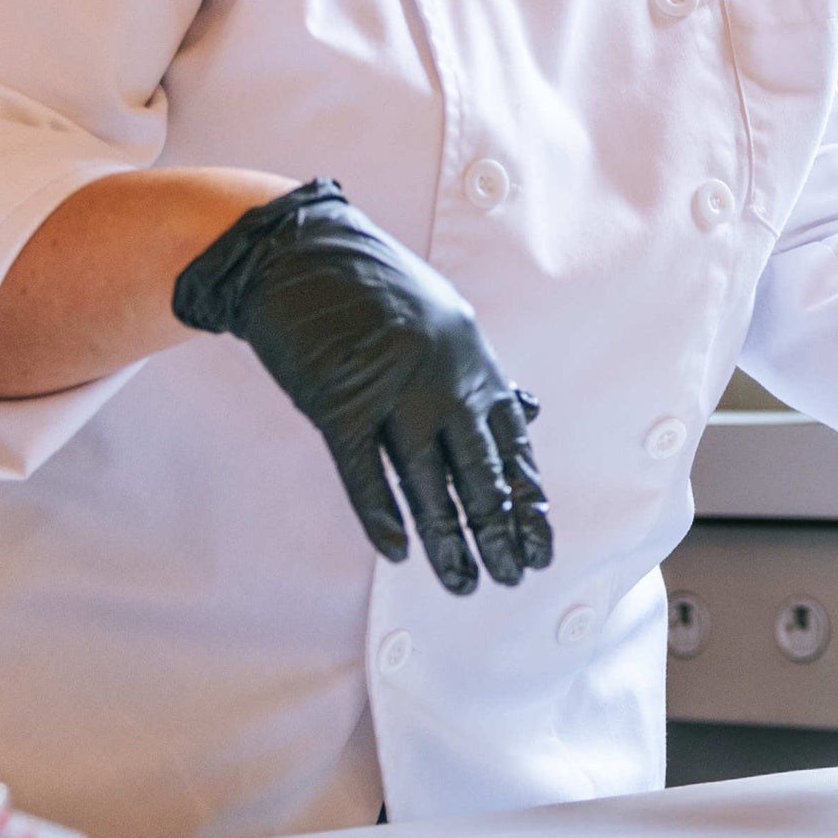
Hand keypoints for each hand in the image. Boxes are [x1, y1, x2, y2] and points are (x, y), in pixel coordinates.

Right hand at [174, 179, 552, 595]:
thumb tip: (523, 409)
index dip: (526, 494)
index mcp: (472, 358)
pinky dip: (382, 515)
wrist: (296, 254)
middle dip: (500, 529)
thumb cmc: (369, 284)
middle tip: (515, 575)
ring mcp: (391, 394)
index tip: (541, 537)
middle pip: (479, 471)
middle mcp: (442, 380)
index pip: (511, 442)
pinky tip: (398, 553)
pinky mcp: (338, 407)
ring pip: (430, 484)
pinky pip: (366, 473)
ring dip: (449, 540)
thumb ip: (478, 370)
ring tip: (466, 583)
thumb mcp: (444, 315)